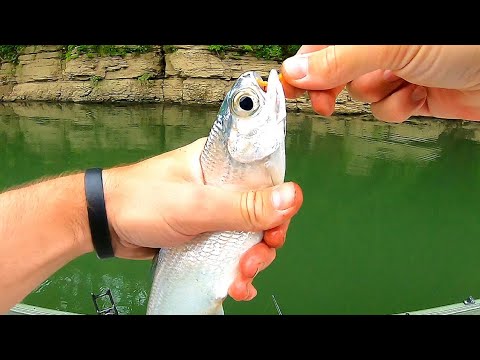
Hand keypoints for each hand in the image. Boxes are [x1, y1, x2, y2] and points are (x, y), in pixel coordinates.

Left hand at [102, 138, 302, 300]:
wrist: (104, 223)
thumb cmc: (142, 201)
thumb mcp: (195, 205)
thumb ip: (242, 205)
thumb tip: (292, 197)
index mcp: (224, 163)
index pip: (268, 179)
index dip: (279, 206)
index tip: (274, 231)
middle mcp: (223, 185)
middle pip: (263, 213)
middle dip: (264, 243)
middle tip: (252, 263)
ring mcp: (214, 210)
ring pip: (249, 236)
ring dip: (251, 262)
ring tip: (239, 281)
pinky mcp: (205, 232)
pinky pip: (230, 250)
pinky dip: (236, 269)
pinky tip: (236, 285)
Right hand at [281, 45, 479, 121]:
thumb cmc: (463, 42)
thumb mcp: (389, 45)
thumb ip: (338, 59)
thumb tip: (295, 71)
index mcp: (368, 32)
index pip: (321, 46)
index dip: (302, 66)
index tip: (287, 87)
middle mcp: (379, 47)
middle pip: (336, 71)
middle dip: (333, 88)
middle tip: (325, 104)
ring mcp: (395, 68)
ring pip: (362, 93)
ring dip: (379, 94)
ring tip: (403, 83)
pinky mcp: (409, 92)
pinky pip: (385, 108)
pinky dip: (398, 107)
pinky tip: (417, 95)